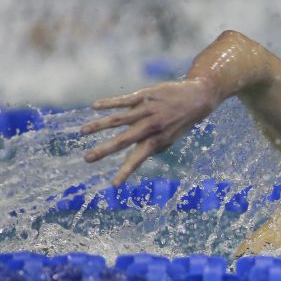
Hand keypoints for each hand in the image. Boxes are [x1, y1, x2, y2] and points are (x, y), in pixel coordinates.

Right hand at [81, 78, 219, 184]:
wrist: (198, 98)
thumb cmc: (181, 121)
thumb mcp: (171, 138)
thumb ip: (153, 147)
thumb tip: (135, 157)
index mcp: (157, 140)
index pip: (138, 159)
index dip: (126, 172)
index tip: (114, 185)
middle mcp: (151, 126)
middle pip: (124, 140)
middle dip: (105, 150)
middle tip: (87, 158)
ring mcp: (147, 110)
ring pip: (120, 119)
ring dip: (99, 125)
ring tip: (82, 132)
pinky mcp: (145, 95)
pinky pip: (125, 100)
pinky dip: (109, 103)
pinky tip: (94, 106)